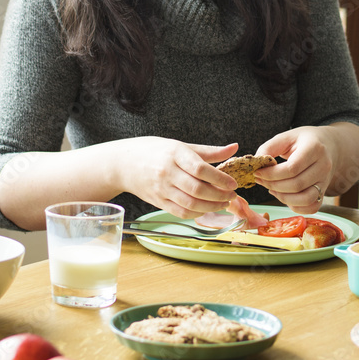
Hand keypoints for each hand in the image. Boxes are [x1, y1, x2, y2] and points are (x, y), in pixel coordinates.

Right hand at [121, 138, 238, 218]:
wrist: (124, 163)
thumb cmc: (155, 151)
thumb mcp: (182, 146)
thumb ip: (209, 151)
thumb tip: (234, 148)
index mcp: (175, 154)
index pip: (200, 169)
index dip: (219, 178)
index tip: (233, 183)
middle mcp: (167, 172)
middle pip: (197, 189)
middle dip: (219, 195)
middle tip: (232, 195)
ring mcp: (161, 189)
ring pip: (190, 203)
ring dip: (211, 206)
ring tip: (224, 203)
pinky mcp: (157, 201)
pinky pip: (180, 212)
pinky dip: (196, 213)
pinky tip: (207, 208)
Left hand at [256, 125, 354, 213]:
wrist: (328, 145)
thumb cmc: (303, 141)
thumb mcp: (286, 137)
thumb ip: (269, 148)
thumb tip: (256, 162)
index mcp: (314, 148)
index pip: (292, 168)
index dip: (272, 174)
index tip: (258, 172)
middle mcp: (324, 166)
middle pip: (297, 184)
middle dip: (273, 185)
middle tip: (260, 180)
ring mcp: (326, 180)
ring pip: (305, 199)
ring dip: (283, 198)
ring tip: (272, 189)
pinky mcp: (324, 191)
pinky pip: (312, 207)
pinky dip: (296, 206)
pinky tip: (285, 196)